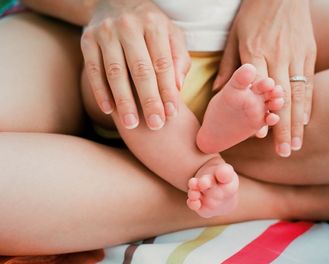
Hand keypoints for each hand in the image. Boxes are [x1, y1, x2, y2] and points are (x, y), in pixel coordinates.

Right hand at [81, 0, 190, 129]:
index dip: (167, 90)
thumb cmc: (150, 26)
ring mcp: (106, 32)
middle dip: (148, 100)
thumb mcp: (171, 34)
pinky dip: (100, 92)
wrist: (116, 2)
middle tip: (155, 125)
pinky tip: (109, 111)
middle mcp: (129, 26)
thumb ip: (178, 58)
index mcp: (153, 24)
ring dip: (124, 101)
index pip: (163, 63)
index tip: (172, 113)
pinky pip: (94, 70)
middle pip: (140, 69)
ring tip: (132, 124)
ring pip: (115, 72)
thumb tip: (178, 87)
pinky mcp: (88, 40)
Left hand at [214, 0, 316, 156]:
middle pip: (282, 98)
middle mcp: (278, 57)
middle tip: (284, 152)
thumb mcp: (234, 36)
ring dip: (298, 122)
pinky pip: (308, 83)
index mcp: (256, 53)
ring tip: (296, 144)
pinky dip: (307, 104)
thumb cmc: (252, 14)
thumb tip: (217, 92)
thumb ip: (229, 66)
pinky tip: (306, 121)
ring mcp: (296, 55)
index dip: (262, 114)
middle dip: (284, 127)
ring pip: (298, 94)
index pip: (260, 91)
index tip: (263, 137)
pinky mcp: (308, 53)